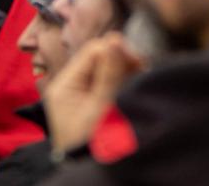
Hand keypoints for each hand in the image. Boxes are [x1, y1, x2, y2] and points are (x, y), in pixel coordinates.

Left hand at [44, 32, 143, 154]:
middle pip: (100, 59)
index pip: (92, 51)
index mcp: (64, 85)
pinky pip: (111, 83)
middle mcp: (71, 86)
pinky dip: (125, 83)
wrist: (90, 176)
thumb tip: (115, 37)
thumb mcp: (100, 107)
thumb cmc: (89, 145)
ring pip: (108, 70)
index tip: (139, 61)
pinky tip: (138, 85)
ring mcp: (82, 95)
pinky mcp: (94, 103)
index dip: (116, 51)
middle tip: (145, 70)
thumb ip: (109, 73)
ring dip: (127, 72)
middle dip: (123, 62)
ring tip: (143, 79)